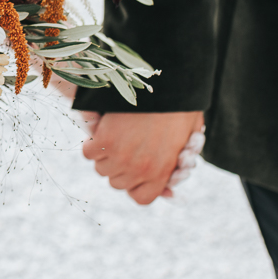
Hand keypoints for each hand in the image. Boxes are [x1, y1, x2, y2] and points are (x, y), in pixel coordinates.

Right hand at [81, 111, 204, 205]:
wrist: (165, 81)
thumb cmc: (179, 106)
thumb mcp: (189, 141)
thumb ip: (177, 169)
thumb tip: (170, 194)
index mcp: (162, 172)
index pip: (141, 198)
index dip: (136, 184)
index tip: (135, 170)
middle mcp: (140, 169)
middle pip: (117, 183)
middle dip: (120, 168)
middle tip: (126, 147)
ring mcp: (121, 156)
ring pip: (101, 169)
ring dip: (105, 156)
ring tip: (115, 136)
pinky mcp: (104, 139)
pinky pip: (89, 152)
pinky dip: (92, 143)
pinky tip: (103, 129)